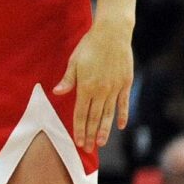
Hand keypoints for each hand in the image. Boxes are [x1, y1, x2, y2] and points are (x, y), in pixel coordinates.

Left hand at [55, 14, 132, 150]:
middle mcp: (101, 91)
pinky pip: (123, 104)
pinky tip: (120, 126)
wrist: (112, 35)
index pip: (81, 113)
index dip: (79, 129)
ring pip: (109, 114)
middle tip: (88, 148)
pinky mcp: (125, 84)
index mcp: (86, 87)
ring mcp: (115, 88)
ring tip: (101, 143)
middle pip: (94, 117)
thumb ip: (68, 80)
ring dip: (105, 129)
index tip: (78, 142)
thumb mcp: (74, 62)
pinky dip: (122, 115)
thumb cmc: (89, 46)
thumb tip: (58, 93)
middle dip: (90, 134)